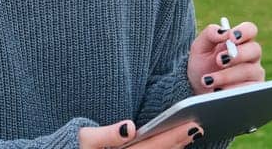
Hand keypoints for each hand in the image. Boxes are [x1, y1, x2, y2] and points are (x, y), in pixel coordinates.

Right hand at [79, 119, 202, 148]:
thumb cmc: (73, 148)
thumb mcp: (84, 140)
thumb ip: (105, 135)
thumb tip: (129, 128)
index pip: (152, 147)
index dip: (173, 136)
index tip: (192, 126)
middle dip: (179, 141)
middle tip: (198, 127)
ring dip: (176, 148)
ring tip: (191, 134)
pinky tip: (177, 144)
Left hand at [188, 20, 263, 93]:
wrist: (198, 90)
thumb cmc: (202, 66)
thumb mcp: (200, 48)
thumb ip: (209, 34)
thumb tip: (222, 32)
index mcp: (239, 41)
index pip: (250, 30)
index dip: (244, 31)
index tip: (231, 37)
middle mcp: (250, 56)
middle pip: (254, 49)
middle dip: (237, 54)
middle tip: (219, 60)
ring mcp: (254, 73)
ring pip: (249, 71)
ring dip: (227, 75)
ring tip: (209, 81)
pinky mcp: (254, 90)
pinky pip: (248, 89)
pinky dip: (231, 90)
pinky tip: (218, 91)